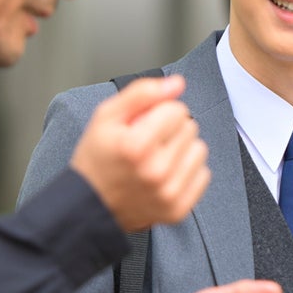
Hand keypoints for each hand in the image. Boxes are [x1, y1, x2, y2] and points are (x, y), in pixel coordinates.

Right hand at [70, 74, 209, 232]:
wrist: (89, 205)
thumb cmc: (97, 158)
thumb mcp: (106, 116)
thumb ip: (142, 93)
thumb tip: (177, 83)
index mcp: (136, 146)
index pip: (176, 109)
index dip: (159, 111)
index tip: (143, 124)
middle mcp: (155, 172)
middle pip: (190, 127)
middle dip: (171, 129)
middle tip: (148, 142)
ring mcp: (168, 194)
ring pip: (200, 149)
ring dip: (182, 149)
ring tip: (158, 157)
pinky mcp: (178, 209)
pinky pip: (203, 174)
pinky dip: (188, 171)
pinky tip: (167, 174)